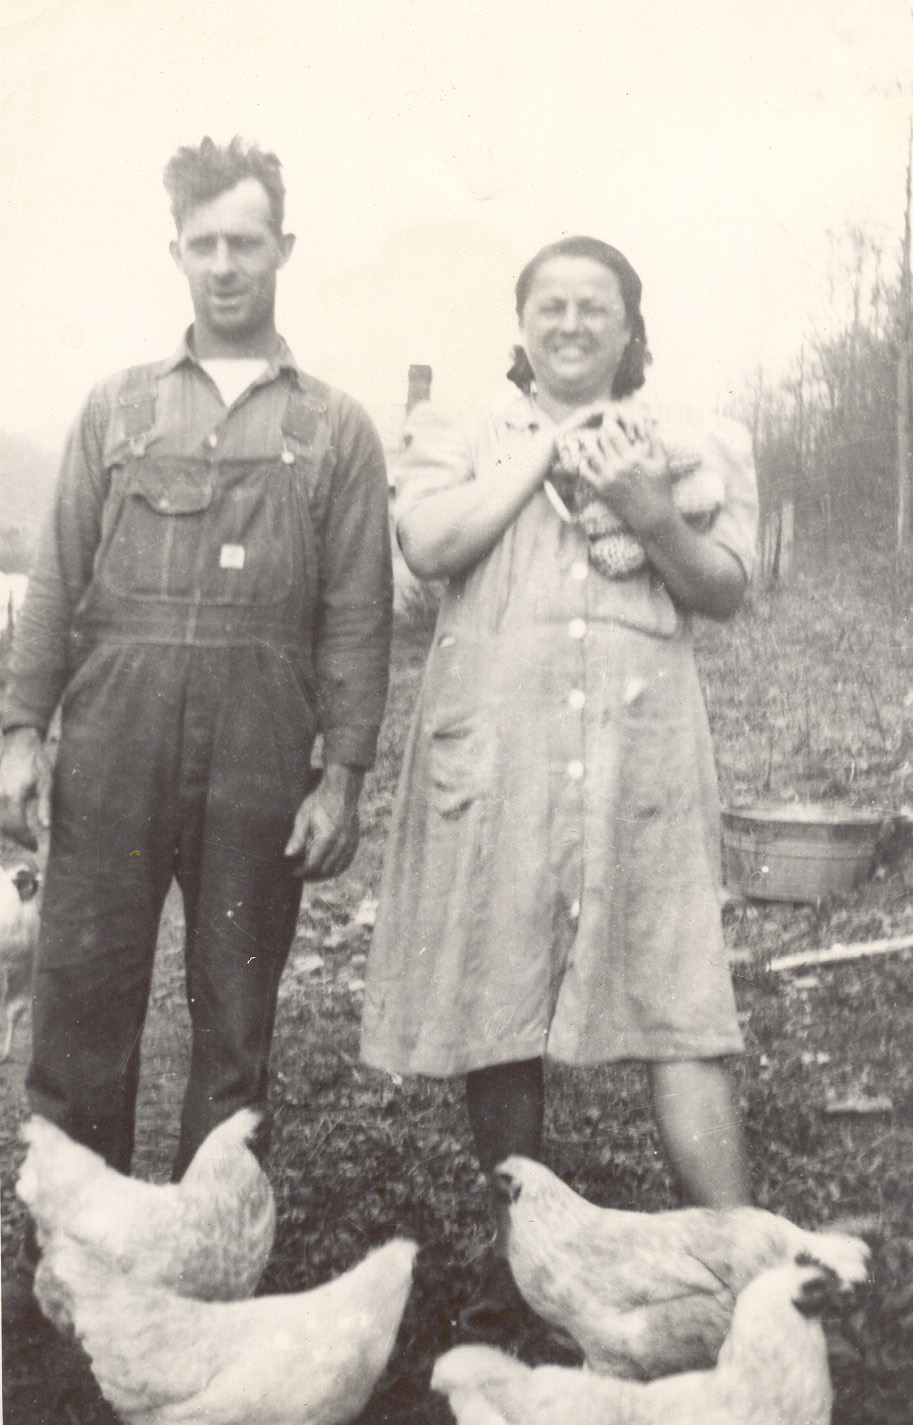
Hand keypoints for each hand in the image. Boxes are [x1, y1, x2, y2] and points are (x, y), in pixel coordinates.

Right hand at [0, 727, 50, 850]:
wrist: (19, 738)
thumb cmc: (35, 759)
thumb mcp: (46, 781)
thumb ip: (43, 805)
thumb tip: (44, 825)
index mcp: (13, 797)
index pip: (17, 828)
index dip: (26, 840)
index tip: (34, 846)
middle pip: (2, 827)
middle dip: (15, 838)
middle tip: (27, 842)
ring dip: (5, 831)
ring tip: (17, 834)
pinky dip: (1, 819)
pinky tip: (8, 821)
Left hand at [283, 763, 363, 879]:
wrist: (341, 789)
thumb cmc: (320, 801)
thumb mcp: (304, 816)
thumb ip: (298, 837)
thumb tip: (288, 854)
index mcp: (327, 838)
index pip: (313, 864)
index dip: (302, 872)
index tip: (293, 873)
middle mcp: (341, 844)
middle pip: (325, 870)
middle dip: (312, 875)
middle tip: (301, 874)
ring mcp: (350, 843)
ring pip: (337, 869)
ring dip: (324, 874)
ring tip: (312, 875)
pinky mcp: (355, 841)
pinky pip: (347, 862)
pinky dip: (337, 869)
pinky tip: (328, 868)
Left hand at [587, 420, 676, 536]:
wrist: (652, 516)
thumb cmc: (660, 489)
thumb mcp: (662, 462)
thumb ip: (655, 441)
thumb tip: (649, 423)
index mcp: (632, 458)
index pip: (614, 432)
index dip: (609, 421)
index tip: (608, 416)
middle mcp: (617, 467)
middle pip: (601, 441)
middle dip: (600, 431)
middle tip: (601, 427)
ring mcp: (607, 478)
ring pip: (591, 454)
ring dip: (592, 445)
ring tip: (593, 441)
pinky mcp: (601, 490)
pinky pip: (586, 472)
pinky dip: (584, 463)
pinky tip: (587, 459)